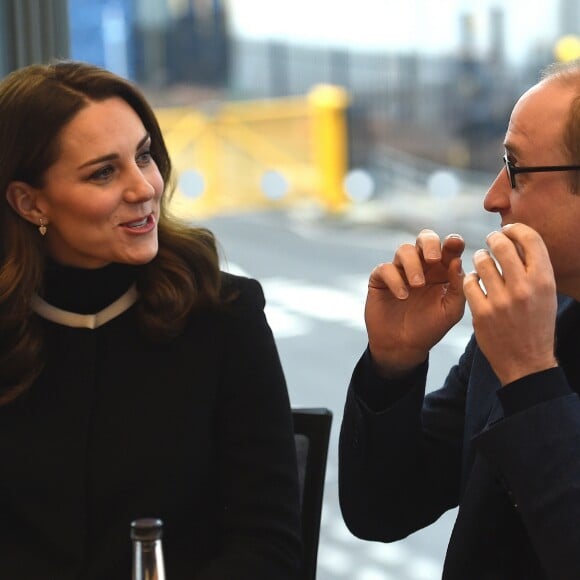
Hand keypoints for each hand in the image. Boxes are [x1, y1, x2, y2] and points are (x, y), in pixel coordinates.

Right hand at [365, 230, 465, 376]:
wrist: (403, 347)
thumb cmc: (429, 328)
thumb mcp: (451, 311)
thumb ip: (457, 287)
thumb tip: (456, 261)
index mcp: (442, 271)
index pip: (448, 248)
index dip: (453, 242)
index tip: (455, 245)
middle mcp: (421, 266)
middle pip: (424, 238)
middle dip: (430, 243)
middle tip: (433, 259)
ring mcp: (400, 271)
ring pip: (404, 250)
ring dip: (412, 264)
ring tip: (418, 285)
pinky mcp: (380, 279)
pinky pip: (385, 268)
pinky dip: (395, 279)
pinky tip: (402, 296)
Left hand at [463, 223, 557, 384]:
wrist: (526, 362)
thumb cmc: (536, 324)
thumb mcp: (546, 295)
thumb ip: (534, 268)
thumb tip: (517, 240)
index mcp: (544, 281)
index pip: (530, 239)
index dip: (516, 230)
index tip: (508, 231)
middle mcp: (524, 288)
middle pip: (502, 246)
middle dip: (494, 239)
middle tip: (490, 241)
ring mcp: (501, 301)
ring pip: (482, 262)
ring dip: (480, 259)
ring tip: (483, 263)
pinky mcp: (481, 312)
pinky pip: (469, 282)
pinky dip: (470, 279)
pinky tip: (474, 282)